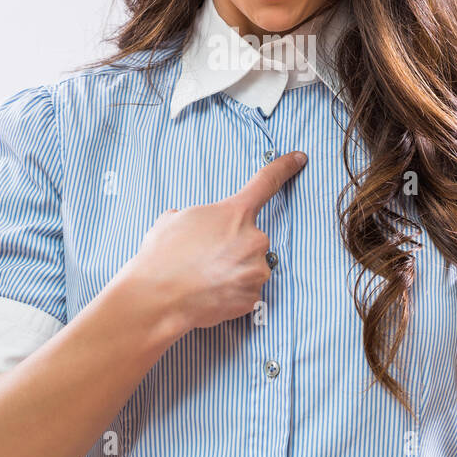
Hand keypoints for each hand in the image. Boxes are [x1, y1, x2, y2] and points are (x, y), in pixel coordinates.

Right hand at [126, 151, 307, 333]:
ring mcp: (256, 270)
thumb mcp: (174, 219)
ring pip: (250, 266)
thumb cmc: (162, 257)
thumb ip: (196, 216)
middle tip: (204, 258)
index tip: (300, 158)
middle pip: (251, 238)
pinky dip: (231, 293)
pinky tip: (210, 293)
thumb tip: (190, 223)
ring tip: (203, 278)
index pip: (266, 182)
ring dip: (232, 271)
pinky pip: (246, 291)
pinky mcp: (253, 298)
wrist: (157, 298)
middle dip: (232, 247)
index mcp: (235, 213)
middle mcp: (253, 239)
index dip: (285, 167)